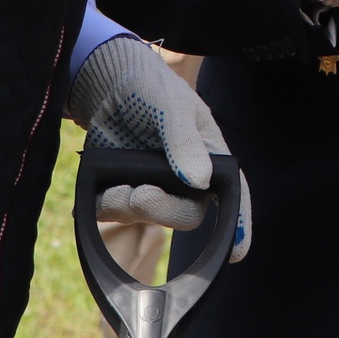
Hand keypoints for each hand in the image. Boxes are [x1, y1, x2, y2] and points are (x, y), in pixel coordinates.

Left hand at [70, 35, 250, 261]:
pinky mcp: (122, 192)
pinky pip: (112, 214)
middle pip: (185, 214)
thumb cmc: (152, 89)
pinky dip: (103, 205)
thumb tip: (201, 182)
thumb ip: (185, 143)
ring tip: (114, 185)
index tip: (237, 252)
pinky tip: (100, 188)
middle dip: (161, 209)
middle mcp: (186, 180)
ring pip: (146, 217)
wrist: (107, 85)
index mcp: (210, 158)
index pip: (232, 195)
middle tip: (140, 194)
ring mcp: (154, 188)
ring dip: (128, 207)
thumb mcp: (172, 107)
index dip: (238, 224)